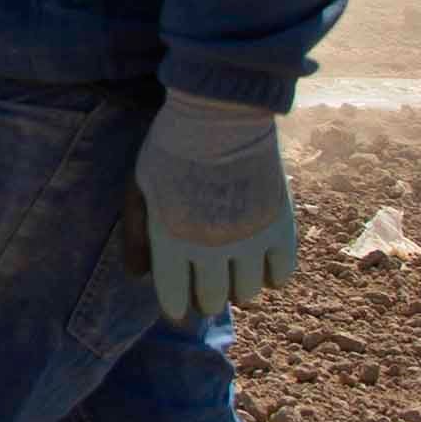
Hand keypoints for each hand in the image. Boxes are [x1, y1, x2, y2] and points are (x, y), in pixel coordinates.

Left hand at [135, 95, 298, 323]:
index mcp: (172, 238)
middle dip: (205, 297)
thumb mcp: (139, 188)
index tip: (178, 306)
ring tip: (231, 267)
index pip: (175, 298)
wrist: (221, 115)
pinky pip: (282, 275)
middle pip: (213, 301)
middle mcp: (212, 246)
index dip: (175, 307)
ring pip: (248, 293)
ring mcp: (250, 238)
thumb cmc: (170, 150)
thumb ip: (138, 235)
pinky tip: (258, 260)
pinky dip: (271, 276)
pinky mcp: (281, 226)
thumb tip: (139, 277)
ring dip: (237, 286)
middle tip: (205, 282)